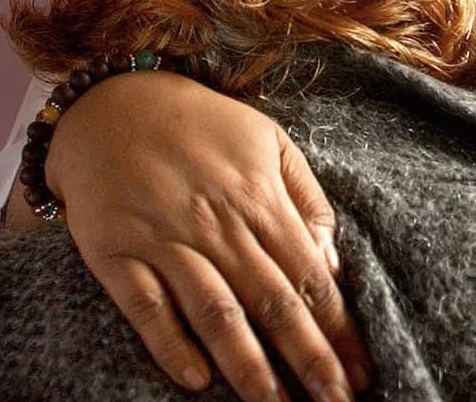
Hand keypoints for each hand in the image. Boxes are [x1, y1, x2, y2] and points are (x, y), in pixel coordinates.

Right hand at [45, 70, 370, 401]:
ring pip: (217, 314)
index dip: (339, 328)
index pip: (311, 278)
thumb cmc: (203, 124)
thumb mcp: (271, 142)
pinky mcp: (117, 253)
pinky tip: (196, 381)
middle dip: (310, 359)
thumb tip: (330, 260)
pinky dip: (171, 346)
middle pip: (274, 303)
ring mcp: (167, 241)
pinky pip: (147, 308)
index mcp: (262, 201)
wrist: (114, 102)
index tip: (361, 369)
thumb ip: (307, 199)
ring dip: (249, 368)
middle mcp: (219, 226)